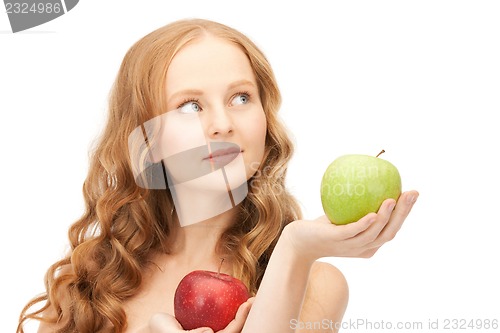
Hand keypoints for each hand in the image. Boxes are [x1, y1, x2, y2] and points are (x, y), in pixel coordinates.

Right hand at [149, 297, 254, 332]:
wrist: (154, 327)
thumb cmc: (161, 330)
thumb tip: (210, 332)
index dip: (240, 321)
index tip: (246, 304)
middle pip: (236, 328)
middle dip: (248, 315)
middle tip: (254, 298)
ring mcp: (212, 332)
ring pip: (232, 321)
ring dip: (244, 310)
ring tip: (251, 295)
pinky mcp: (209, 324)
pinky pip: (222, 312)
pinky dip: (231, 303)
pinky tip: (235, 291)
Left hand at [284, 190, 418, 260]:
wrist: (299, 242)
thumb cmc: (321, 227)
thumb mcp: (341, 214)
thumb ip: (355, 202)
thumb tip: (366, 174)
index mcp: (369, 244)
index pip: (392, 228)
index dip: (405, 212)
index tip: (413, 193)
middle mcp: (364, 248)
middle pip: (389, 232)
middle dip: (403, 213)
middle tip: (412, 193)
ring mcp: (350, 246)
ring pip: (374, 234)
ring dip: (386, 217)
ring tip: (393, 199)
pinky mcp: (335, 241)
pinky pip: (352, 232)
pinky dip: (364, 225)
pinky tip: (372, 213)